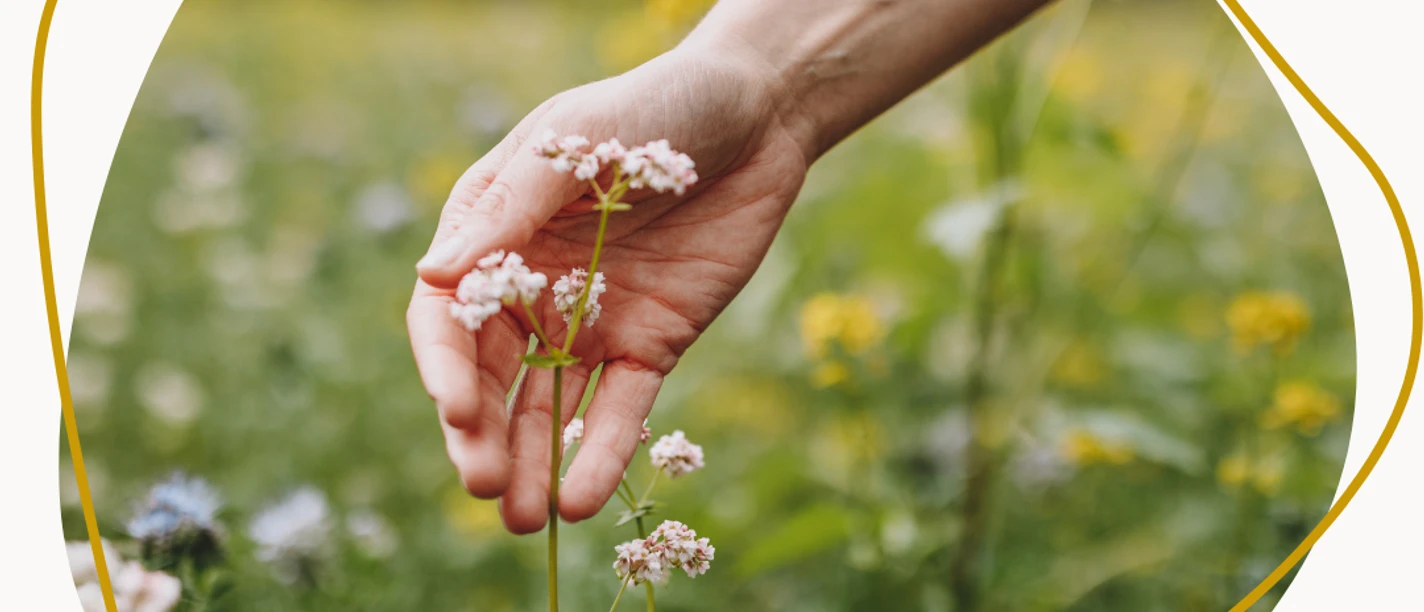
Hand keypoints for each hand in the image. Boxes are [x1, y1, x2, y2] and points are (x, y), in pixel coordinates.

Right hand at [406, 43, 809, 532]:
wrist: (754, 117)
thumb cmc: (651, 108)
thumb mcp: (574, 143)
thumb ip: (512, 210)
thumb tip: (434, 277)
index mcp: (493, 235)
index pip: (449, 315)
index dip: (446, 366)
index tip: (457, 410)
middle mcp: (530, 289)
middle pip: (490, 376)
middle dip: (482, 434)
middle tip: (483, 484)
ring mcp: (589, 322)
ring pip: (547, 407)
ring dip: (531, 462)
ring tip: (522, 520)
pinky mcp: (649, 344)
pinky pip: (619, 408)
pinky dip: (600, 452)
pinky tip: (584, 498)